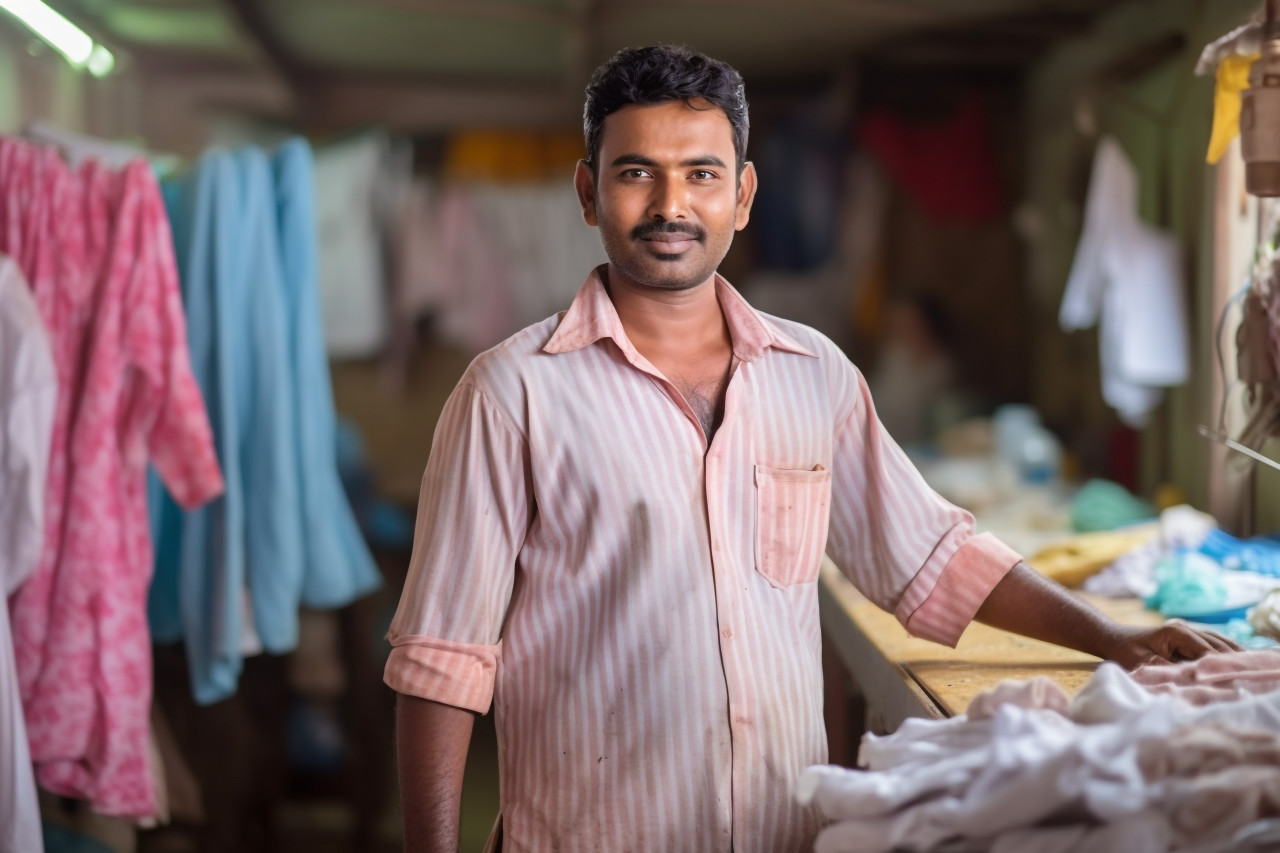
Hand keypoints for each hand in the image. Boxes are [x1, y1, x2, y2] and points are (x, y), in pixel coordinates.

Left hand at [1101, 620, 1240, 669]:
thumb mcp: (1141, 664)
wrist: (1112, 638)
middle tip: (1254, 678)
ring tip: (1255, 672)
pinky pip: (1216, 644)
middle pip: (1220, 646)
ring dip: (1236, 658)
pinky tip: (1242, 664)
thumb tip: (1191, 679)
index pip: (1208, 651)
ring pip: (1222, 643)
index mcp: (1176, 632)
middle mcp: (1187, 628)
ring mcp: (1190, 630)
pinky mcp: (1190, 637)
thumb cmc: (1124, 652)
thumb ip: (1167, 670)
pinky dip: (1229, 654)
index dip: (1223, 667)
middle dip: (1236, 662)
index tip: (1238, 681)